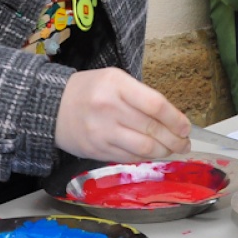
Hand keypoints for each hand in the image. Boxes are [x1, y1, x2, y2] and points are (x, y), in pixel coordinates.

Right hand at [54, 68, 191, 161]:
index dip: (175, 118)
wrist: (52, 107)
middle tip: (185, 143)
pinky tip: (153, 154)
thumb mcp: (114, 80)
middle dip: (175, 139)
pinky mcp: (97, 150)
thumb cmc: (88, 90)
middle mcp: (109, 108)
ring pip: (144, 148)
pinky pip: (130, 157)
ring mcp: (102, 132)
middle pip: (152, 129)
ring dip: (164, 152)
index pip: (155, 104)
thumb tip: (170, 118)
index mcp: (116, 85)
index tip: (185, 126)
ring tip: (172, 150)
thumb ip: (140, 96)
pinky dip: (146, 157)